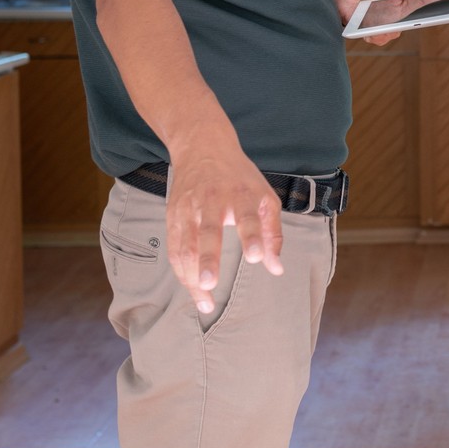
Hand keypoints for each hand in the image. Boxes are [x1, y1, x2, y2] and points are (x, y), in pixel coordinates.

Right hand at [162, 137, 283, 314]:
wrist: (202, 146)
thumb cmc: (240, 177)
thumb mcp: (264, 197)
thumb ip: (272, 232)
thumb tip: (276, 269)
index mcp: (241, 193)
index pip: (247, 216)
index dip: (252, 236)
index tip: (256, 257)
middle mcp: (212, 199)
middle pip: (207, 231)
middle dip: (207, 258)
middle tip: (209, 284)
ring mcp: (188, 207)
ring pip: (185, 244)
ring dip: (191, 274)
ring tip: (204, 301)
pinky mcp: (172, 215)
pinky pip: (174, 247)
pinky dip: (181, 270)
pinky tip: (192, 288)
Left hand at [336, 0, 448, 45]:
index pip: (426, 1)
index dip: (437, 0)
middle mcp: (400, 13)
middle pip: (415, 22)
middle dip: (413, 20)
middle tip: (402, 13)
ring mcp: (388, 24)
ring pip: (397, 33)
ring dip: (389, 26)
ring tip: (375, 14)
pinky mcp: (375, 33)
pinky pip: (381, 40)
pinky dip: (375, 34)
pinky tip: (368, 25)